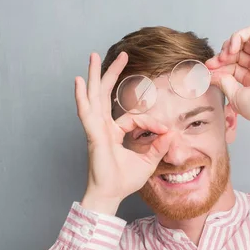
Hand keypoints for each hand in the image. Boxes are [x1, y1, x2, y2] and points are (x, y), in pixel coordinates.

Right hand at [75, 52, 171, 214]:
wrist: (111, 194)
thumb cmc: (124, 180)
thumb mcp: (148, 160)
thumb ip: (159, 145)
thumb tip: (171, 133)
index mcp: (114, 132)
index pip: (134, 117)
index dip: (151, 122)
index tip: (165, 133)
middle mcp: (103, 127)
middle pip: (105, 94)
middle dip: (112, 73)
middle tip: (122, 55)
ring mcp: (96, 129)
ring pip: (95, 97)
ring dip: (94, 76)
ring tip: (92, 56)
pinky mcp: (94, 135)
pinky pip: (87, 113)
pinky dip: (81, 97)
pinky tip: (78, 82)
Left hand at [205, 27, 249, 126]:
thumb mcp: (234, 96)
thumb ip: (222, 82)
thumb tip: (209, 74)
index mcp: (248, 78)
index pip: (228, 66)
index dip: (216, 67)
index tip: (207, 71)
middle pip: (232, 54)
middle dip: (219, 57)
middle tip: (212, 64)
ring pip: (240, 41)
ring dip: (227, 46)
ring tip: (224, 57)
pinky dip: (238, 36)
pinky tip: (232, 48)